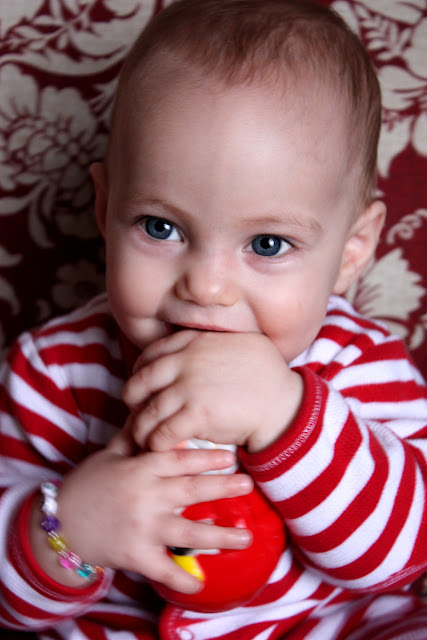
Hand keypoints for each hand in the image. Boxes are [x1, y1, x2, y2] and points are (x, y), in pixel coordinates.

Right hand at [30, 426, 252, 593]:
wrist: (60, 524)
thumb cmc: (87, 486)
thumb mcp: (109, 455)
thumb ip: (133, 437)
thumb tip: (148, 411)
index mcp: (140, 469)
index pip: (180, 459)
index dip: (207, 458)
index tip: (230, 457)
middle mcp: (146, 496)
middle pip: (191, 490)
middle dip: (223, 487)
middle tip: (248, 486)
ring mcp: (142, 527)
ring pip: (188, 531)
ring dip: (220, 535)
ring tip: (246, 537)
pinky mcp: (136, 555)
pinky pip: (164, 569)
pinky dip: (183, 579)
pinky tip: (202, 584)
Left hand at [123, 330, 303, 452]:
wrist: (283, 403)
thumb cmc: (268, 374)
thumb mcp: (240, 341)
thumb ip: (213, 342)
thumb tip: (200, 343)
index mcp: (194, 342)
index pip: (150, 354)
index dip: (140, 372)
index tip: (143, 387)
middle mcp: (186, 361)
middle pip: (139, 382)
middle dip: (132, 401)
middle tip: (137, 414)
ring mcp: (189, 387)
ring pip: (147, 411)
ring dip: (140, 429)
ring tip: (143, 439)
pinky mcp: (196, 415)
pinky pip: (162, 432)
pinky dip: (156, 443)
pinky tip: (159, 448)